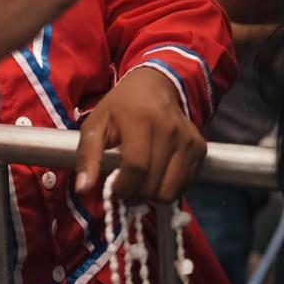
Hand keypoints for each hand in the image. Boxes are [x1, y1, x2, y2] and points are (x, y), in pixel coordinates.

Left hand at [74, 67, 205, 201]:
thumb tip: (83, 189)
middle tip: (125, 187)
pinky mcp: (200, 149)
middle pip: (154, 184)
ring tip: (140, 183)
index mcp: (140, 121)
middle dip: (135, 195)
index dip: (123, 187)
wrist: (154, 87)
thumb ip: (87, 156)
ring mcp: (189, 141)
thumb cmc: (119, 108)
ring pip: (171, 190)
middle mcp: (170, 131)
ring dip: (152, 195)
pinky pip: (186, 185)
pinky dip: (169, 188)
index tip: (113, 189)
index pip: (136, 167)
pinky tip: (157, 176)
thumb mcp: (95, 125)